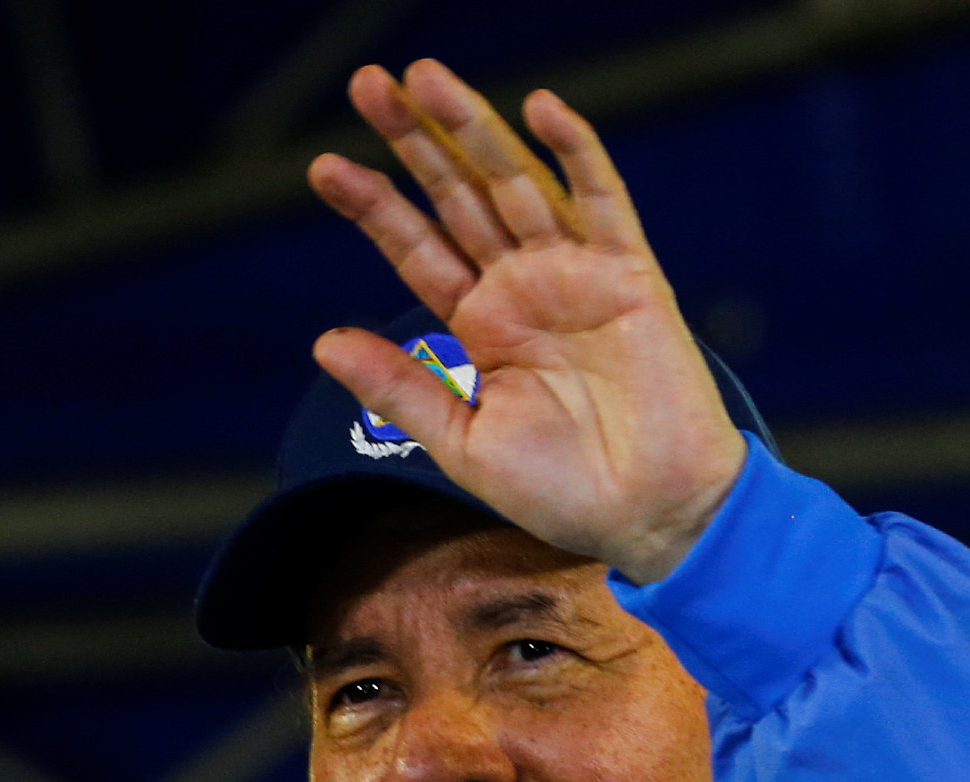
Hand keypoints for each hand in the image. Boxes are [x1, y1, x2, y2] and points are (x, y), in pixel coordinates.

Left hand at [307, 60, 745, 583]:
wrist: (648, 516)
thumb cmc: (560, 490)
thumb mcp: (461, 444)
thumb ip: (400, 388)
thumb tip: (321, 341)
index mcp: (477, 327)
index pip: (415, 248)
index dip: (372, 206)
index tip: (323, 167)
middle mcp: (520, 288)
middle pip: (457, 196)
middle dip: (414, 141)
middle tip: (369, 85)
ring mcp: (574, 274)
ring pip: (514, 183)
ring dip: (473, 129)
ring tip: (425, 78)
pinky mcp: (629, 274)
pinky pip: (601, 200)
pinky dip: (575, 152)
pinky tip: (541, 109)